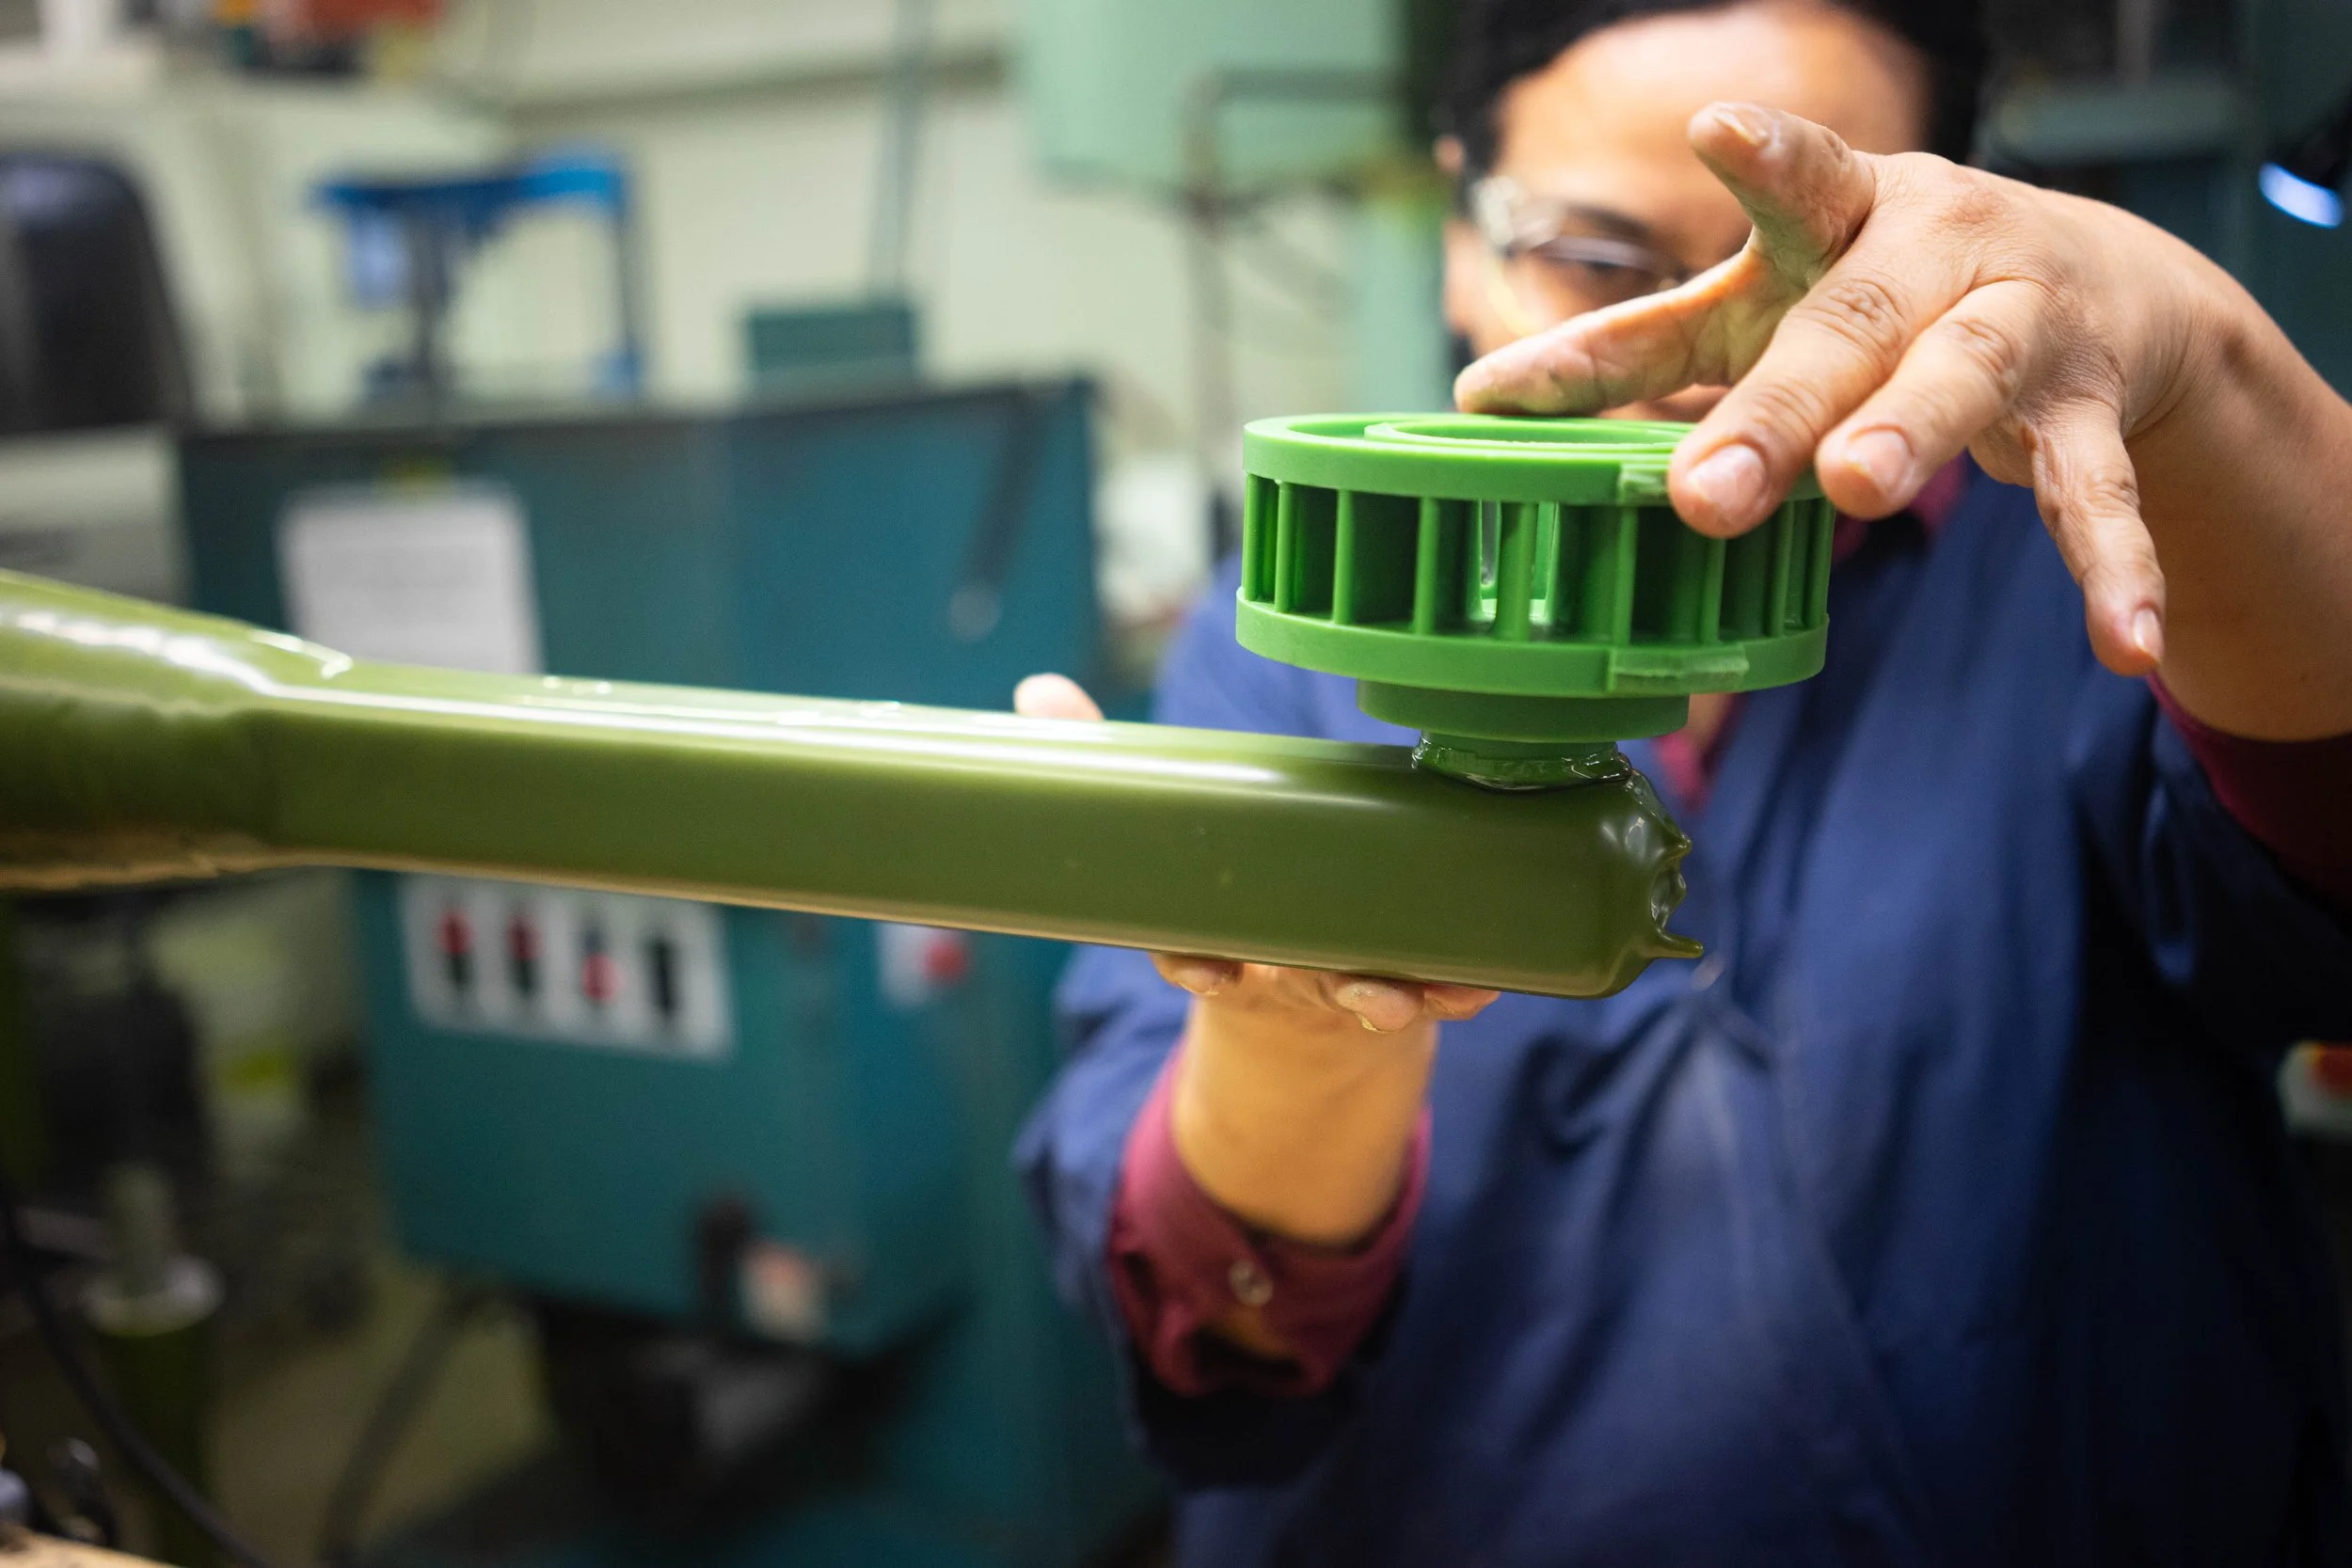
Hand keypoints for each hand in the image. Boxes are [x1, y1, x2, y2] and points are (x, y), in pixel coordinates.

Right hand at [1014, 673, 1496, 1246]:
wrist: (1303, 1029)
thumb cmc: (1232, 907)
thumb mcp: (1168, 845)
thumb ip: (1109, 767)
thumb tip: (1035, 691)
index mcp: (1218, 944)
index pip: (1195, 955)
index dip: (1197, 963)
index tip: (1205, 967)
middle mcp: (1282, 971)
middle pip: (1289, 978)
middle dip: (1305, 979)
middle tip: (1318, 980)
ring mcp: (1347, 979)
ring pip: (1366, 992)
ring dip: (1383, 995)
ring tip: (1394, 994)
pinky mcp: (1412, 979)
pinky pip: (1442, 986)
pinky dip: (1464, 985)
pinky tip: (1487, 981)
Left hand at [1456, 103, 2351, 739]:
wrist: (2094, 285)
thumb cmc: (1875, 292)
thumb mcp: (1759, 301)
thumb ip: (1632, 346)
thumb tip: (1478, 398)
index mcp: (1847, 211)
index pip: (1799, 177)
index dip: (1764, 155)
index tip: (1717, 129)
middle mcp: (1941, 249)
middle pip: (1854, 323)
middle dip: (1781, 404)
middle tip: (1709, 487)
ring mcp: (2023, 323)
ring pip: (1967, 379)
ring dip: (1909, 433)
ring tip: (1857, 490)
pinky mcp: (2089, 407)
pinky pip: (2094, 493)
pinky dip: (2111, 565)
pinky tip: (2122, 644)